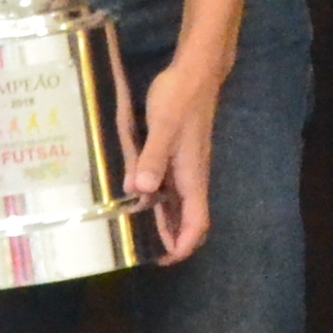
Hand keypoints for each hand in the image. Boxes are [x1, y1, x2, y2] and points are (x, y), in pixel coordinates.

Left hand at [123, 54, 226, 263]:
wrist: (195, 71)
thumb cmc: (181, 98)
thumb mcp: (163, 127)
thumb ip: (153, 158)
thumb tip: (141, 191)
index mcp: (192, 176)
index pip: (197, 223)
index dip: (183, 246)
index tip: (163, 261)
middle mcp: (192, 176)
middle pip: (187, 220)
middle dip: (169, 240)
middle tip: (142, 253)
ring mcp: (185, 165)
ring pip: (177, 204)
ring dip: (162, 221)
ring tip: (135, 232)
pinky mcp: (178, 154)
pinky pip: (168, 186)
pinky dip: (155, 199)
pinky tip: (136, 195)